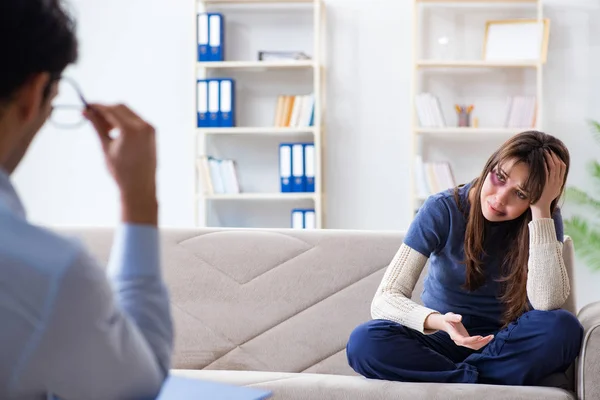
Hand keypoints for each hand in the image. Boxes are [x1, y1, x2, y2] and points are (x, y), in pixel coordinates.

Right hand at [84, 104, 157, 224]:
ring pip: (128, 112)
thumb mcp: (106, 146)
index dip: (97, 106)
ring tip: (106, 131)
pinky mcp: (153, 132)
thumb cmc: (120, 171)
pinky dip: (125, 121)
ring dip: (115, 116)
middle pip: (120, 107)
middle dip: (106, 110)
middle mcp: (143, 126)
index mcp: (130, 130)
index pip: (111, 109)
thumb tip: (86, 111)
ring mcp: (150, 129)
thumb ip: (97, 127)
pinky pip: (136, 120)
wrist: (140, 187)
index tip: (86, 106)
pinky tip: (116, 133)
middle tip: (93, 119)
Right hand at [438, 313, 493, 349]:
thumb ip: (453, 317)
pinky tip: (487, 338)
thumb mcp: (448, 316)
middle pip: (471, 346)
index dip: (472, 340)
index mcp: (454, 336)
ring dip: (483, 343)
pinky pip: (475, 344)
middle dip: (481, 342)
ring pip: (474, 346)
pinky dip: (482, 342)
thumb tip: (460, 318)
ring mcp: (463, 343)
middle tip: (490, 336)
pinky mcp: (467, 341)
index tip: (480, 336)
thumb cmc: (447, 319)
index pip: (464, 341)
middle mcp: (459, 341)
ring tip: (491, 337)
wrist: (446, 324)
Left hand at [531, 150, 566, 219]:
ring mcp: (551, 183)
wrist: (541, 208)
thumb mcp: (552, 191)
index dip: (558, 159)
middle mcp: (557, 182)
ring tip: (544, 152)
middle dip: (553, 156)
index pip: (562, 168)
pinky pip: (546, 172)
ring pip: (553, 167)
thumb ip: (554, 184)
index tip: (554, 153)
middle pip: (558, 165)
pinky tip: (540, 159)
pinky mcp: (545, 184)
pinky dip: (544, 164)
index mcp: (559, 182)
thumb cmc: (543, 199)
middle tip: (548, 150)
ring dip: (549, 158)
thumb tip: (553, 177)